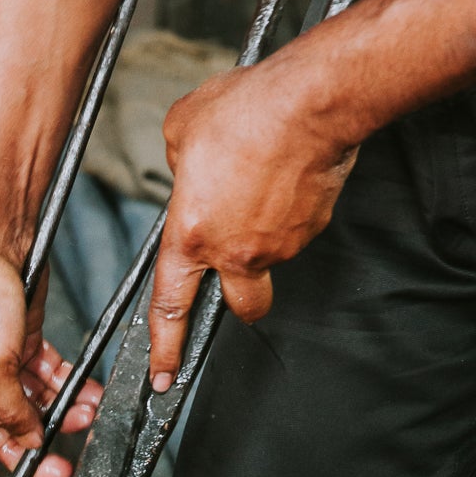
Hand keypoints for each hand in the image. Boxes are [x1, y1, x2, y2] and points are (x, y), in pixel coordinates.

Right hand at [0, 248, 101, 476]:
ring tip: (84, 417)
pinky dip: (67, 389)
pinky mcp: (21, 344)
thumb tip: (26, 442)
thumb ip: (8, 413)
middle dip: (33, 448)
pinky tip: (86, 395)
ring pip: (30, 408)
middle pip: (2, 435)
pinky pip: (48, 379)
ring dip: (59, 416)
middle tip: (61, 464)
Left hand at [149, 63, 357, 388]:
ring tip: (262, 181)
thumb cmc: (246, 111)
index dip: (165, 348)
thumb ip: (177, 164)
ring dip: (265, 233)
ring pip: (271, 257)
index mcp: (191, 236)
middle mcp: (235, 252)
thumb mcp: (182, 129)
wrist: (310, 101)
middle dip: (239, 303)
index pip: (170, 307)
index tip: (163, 375)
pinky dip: (291, 208)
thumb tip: (186, 170)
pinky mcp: (312, 227)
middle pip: (240, 306)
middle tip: (238, 281)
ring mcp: (279, 245)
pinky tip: (287, 172)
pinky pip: (297, 227)